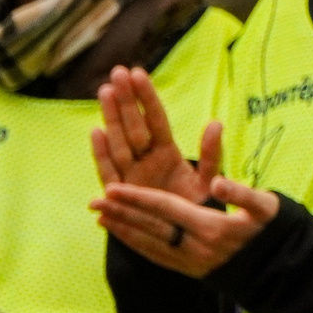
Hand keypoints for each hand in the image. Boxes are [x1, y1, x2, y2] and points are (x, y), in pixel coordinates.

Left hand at [91, 172, 277, 278]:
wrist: (280, 271)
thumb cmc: (274, 231)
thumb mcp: (266, 207)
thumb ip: (241, 193)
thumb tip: (217, 182)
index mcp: (212, 228)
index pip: (166, 209)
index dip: (138, 198)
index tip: (114, 188)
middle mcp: (196, 248)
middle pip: (151, 227)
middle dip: (122, 213)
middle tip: (94, 200)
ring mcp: (191, 262)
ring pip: (149, 245)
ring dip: (123, 230)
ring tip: (100, 217)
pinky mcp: (190, 271)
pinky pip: (157, 257)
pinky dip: (136, 246)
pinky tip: (122, 236)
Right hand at [92, 67, 219, 201]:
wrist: (183, 241)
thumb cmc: (195, 208)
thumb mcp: (207, 181)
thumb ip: (211, 155)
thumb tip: (216, 123)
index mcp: (166, 153)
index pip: (155, 120)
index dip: (146, 98)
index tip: (138, 72)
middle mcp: (144, 160)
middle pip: (133, 126)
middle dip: (125, 100)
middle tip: (117, 73)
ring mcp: (131, 175)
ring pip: (119, 142)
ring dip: (111, 118)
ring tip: (106, 92)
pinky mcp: (121, 193)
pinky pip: (109, 171)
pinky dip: (101, 153)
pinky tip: (96, 131)